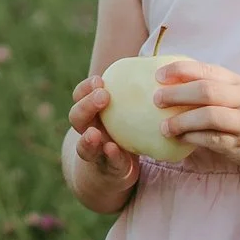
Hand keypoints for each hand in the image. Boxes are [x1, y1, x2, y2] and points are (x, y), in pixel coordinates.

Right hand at [64, 73, 139, 215]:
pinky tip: (113, 150)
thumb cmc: (127, 132)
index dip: (86, 87)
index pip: (79, 96)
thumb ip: (136, 94)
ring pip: (83, 146)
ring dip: (88, 139)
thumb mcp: (126, 112)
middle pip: (76, 117)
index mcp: (92, 113)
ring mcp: (96, 152)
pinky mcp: (109, 169)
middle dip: (86, 105)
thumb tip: (163, 69)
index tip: (100, 80)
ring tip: (94, 133)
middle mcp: (89, 131)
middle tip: (103, 96)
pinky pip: (107, 163)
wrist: (116, 170)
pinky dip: (110, 156)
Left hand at [149, 56, 239, 179]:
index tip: (158, 76)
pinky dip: (195, 140)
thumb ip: (216, 90)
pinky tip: (181, 141)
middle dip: (176, 94)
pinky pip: (216, 140)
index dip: (179, 70)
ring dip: (182, 121)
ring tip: (164, 127)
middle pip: (205, 90)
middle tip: (155, 100)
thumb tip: (174, 88)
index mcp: (239, 82)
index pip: (206, 70)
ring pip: (210, 116)